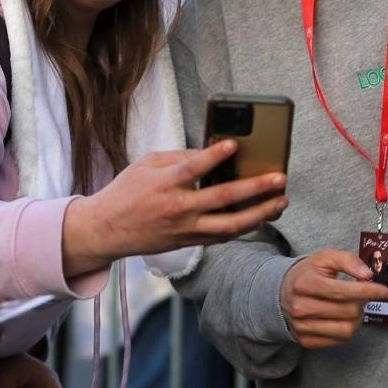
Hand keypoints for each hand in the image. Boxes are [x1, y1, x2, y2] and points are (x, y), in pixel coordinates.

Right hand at [65, 142, 289, 273]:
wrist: (106, 230)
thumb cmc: (127, 191)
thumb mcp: (146, 164)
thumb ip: (179, 157)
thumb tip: (211, 152)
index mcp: (165, 183)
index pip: (194, 167)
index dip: (215, 155)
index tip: (235, 144)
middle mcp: (178, 208)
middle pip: (223, 199)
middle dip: (255, 188)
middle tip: (280, 178)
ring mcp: (186, 229)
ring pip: (231, 225)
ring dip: (260, 213)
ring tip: (281, 202)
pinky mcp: (190, 242)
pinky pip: (223, 236)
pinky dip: (245, 226)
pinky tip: (262, 215)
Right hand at [279, 250, 387, 348]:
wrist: (281, 293)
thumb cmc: (308, 274)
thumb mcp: (325, 258)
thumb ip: (348, 260)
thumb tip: (368, 275)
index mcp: (306, 284)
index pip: (343, 291)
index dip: (368, 291)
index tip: (384, 291)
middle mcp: (301, 308)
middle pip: (348, 311)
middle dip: (363, 303)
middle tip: (363, 295)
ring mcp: (302, 327)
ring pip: (346, 330)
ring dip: (358, 318)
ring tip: (354, 307)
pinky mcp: (306, 341)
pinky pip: (339, 340)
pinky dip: (348, 329)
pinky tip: (344, 318)